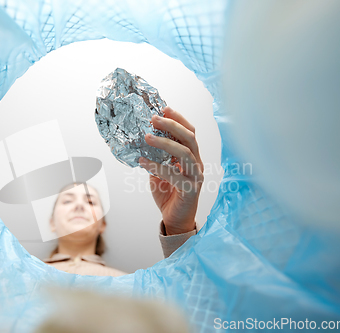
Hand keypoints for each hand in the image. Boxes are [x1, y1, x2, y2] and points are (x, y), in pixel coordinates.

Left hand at [139, 106, 203, 234]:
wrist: (175, 220)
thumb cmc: (169, 194)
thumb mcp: (161, 171)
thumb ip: (157, 156)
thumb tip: (142, 139)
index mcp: (192, 157)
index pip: (190, 132)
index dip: (178, 119)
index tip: (164, 109)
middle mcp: (197, 164)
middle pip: (190, 138)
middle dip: (172, 125)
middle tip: (154, 119)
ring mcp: (196, 177)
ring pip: (185, 153)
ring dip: (165, 143)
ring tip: (147, 137)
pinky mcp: (189, 190)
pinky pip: (173, 174)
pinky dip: (156, 166)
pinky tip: (143, 161)